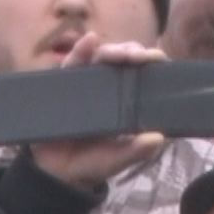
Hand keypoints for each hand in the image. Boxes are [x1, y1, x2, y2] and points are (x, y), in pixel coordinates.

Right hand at [27, 32, 168, 189]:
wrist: (54, 173)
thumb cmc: (91, 163)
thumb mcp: (116, 160)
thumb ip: (136, 151)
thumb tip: (159, 139)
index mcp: (128, 102)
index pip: (144, 75)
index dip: (151, 62)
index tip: (156, 58)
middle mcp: (111, 88)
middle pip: (125, 60)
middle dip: (131, 52)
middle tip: (135, 56)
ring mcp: (87, 84)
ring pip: (102, 58)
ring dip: (110, 50)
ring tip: (114, 53)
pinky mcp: (65, 85)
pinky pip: (73, 65)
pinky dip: (80, 51)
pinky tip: (88, 41)